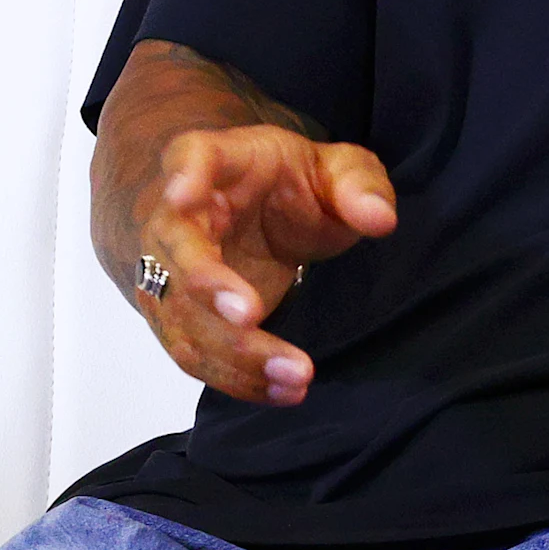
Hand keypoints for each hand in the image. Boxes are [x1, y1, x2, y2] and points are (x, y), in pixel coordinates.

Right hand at [128, 124, 395, 406]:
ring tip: (296, 376)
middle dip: (207, 284)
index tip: (183, 194)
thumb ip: (359, 186)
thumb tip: (380, 219)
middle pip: (177, 249)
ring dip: (233, 352)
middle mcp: (175, 217)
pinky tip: (283, 392)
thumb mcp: (336, 169)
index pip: (190, 157)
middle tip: (249, 315)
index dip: (184, 175)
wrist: (251, 210)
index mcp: (215, 162)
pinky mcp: (178, 318)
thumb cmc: (291, 183)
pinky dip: (238, 378)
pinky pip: (198, 354)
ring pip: (184, 316)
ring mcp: (168, 271)